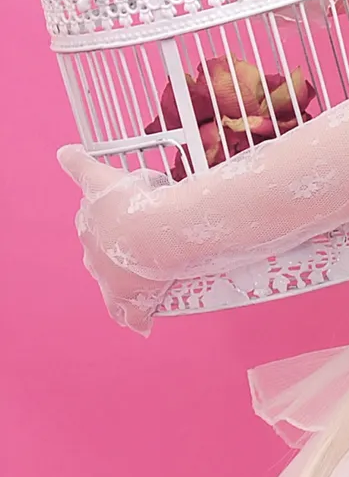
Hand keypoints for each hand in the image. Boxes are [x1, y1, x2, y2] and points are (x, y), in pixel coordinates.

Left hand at [58, 146, 173, 334]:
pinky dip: (137, 320)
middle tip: (138, 241)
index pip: (90, 223)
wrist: (157, 234)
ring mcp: (114, 281)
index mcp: (89, 230)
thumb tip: (62, 152)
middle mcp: (96, 259)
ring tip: (142, 279)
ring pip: (112, 287)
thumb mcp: (100, 177)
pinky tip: (142, 324)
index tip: (121, 212)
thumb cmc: (133, 205)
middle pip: (99, 255)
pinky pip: (132, 316)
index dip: (105, 217)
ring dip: (125, 283)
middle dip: (114, 250)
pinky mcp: (134, 300)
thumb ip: (79, 164)